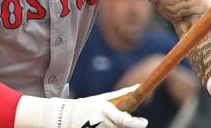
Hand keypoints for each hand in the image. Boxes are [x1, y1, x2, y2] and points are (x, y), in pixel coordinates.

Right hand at [15, 86, 147, 127]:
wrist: (66, 118)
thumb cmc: (87, 106)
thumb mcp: (103, 98)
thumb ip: (122, 95)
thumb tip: (137, 87)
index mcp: (104, 111)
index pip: (124, 120)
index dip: (136, 123)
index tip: (144, 122)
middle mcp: (102, 123)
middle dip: (131, 126)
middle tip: (136, 122)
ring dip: (120, 127)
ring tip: (114, 121)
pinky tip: (108, 126)